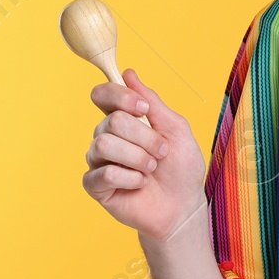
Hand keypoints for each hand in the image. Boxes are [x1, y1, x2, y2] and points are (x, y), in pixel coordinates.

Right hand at [82, 67, 205, 242]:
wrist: (183, 204)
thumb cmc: (180, 166)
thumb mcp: (175, 128)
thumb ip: (152, 101)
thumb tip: (128, 73)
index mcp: (123, 118)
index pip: (103, 94)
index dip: (120, 96)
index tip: (143, 108)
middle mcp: (106, 136)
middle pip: (112, 121)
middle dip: (145, 137)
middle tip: (161, 152)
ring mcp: (98, 161)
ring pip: (105, 144)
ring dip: (138, 157)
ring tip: (151, 168)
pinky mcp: (95, 186)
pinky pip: (104, 174)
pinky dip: (130, 179)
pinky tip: (140, 184)